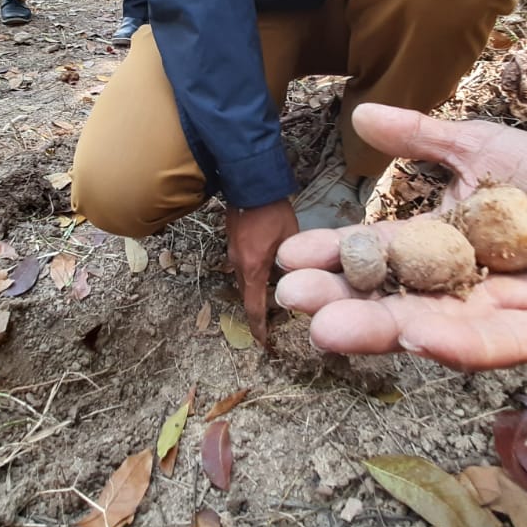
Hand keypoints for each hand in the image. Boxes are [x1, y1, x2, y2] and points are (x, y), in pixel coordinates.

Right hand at [225, 199, 297, 345]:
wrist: (250, 184)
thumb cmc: (274, 212)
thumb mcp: (290, 240)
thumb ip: (290, 263)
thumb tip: (294, 279)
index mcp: (253, 268)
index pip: (254, 307)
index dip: (258, 327)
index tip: (263, 342)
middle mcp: (238, 264)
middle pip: (247, 295)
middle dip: (258, 309)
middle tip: (272, 322)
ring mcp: (232, 253)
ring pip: (245, 279)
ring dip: (256, 289)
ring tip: (272, 295)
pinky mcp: (231, 243)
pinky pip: (242, 265)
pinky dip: (253, 272)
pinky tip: (267, 267)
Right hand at [275, 103, 526, 370]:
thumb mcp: (486, 151)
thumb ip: (425, 139)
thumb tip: (362, 113)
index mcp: (444, 251)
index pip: (380, 256)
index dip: (336, 256)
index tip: (288, 254)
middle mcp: (465, 292)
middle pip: (395, 300)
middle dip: (343, 300)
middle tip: (291, 299)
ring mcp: (506, 318)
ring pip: (434, 328)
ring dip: (380, 330)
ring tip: (327, 329)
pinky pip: (499, 343)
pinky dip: (457, 341)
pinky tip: (416, 333)